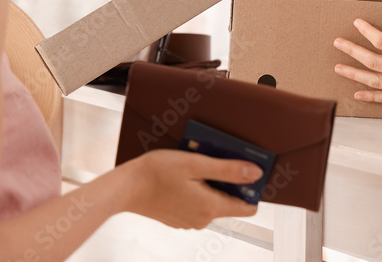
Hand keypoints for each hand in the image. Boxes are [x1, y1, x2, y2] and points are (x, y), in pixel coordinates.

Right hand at [123, 150, 260, 228]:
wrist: (125, 187)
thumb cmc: (157, 173)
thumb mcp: (196, 164)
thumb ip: (228, 170)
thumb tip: (256, 174)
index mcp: (210, 207)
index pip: (247, 208)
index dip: (252, 190)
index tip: (250, 173)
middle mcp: (202, 219)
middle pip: (230, 202)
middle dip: (228, 183)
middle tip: (216, 161)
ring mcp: (189, 221)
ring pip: (212, 202)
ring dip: (211, 185)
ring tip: (197, 166)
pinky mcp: (178, 218)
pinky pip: (197, 204)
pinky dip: (198, 190)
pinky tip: (186, 177)